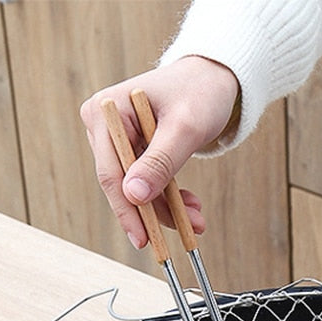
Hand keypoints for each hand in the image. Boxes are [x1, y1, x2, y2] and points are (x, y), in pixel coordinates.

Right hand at [80, 56, 239, 248]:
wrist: (216, 79)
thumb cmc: (200, 93)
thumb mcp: (184, 129)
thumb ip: (160, 162)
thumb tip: (133, 196)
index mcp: (106, 112)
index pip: (110, 171)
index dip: (126, 210)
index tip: (143, 239)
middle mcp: (105, 125)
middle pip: (123, 184)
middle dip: (155, 211)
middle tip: (187, 232)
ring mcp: (120, 139)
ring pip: (139, 189)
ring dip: (168, 209)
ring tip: (198, 220)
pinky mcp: (136, 150)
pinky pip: (149, 183)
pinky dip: (171, 198)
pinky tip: (192, 207)